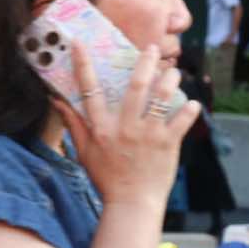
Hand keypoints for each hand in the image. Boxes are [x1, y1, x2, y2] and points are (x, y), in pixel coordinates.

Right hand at [57, 40, 199, 212]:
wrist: (131, 203)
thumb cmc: (106, 177)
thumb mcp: (83, 152)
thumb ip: (73, 124)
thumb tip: (57, 102)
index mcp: (101, 128)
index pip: (89, 91)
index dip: (83, 65)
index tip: (80, 44)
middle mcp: (124, 128)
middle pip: (135, 87)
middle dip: (144, 64)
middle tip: (151, 49)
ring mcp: (148, 135)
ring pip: (162, 99)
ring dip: (170, 82)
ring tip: (173, 73)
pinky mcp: (168, 143)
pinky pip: (182, 120)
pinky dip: (189, 110)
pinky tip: (191, 104)